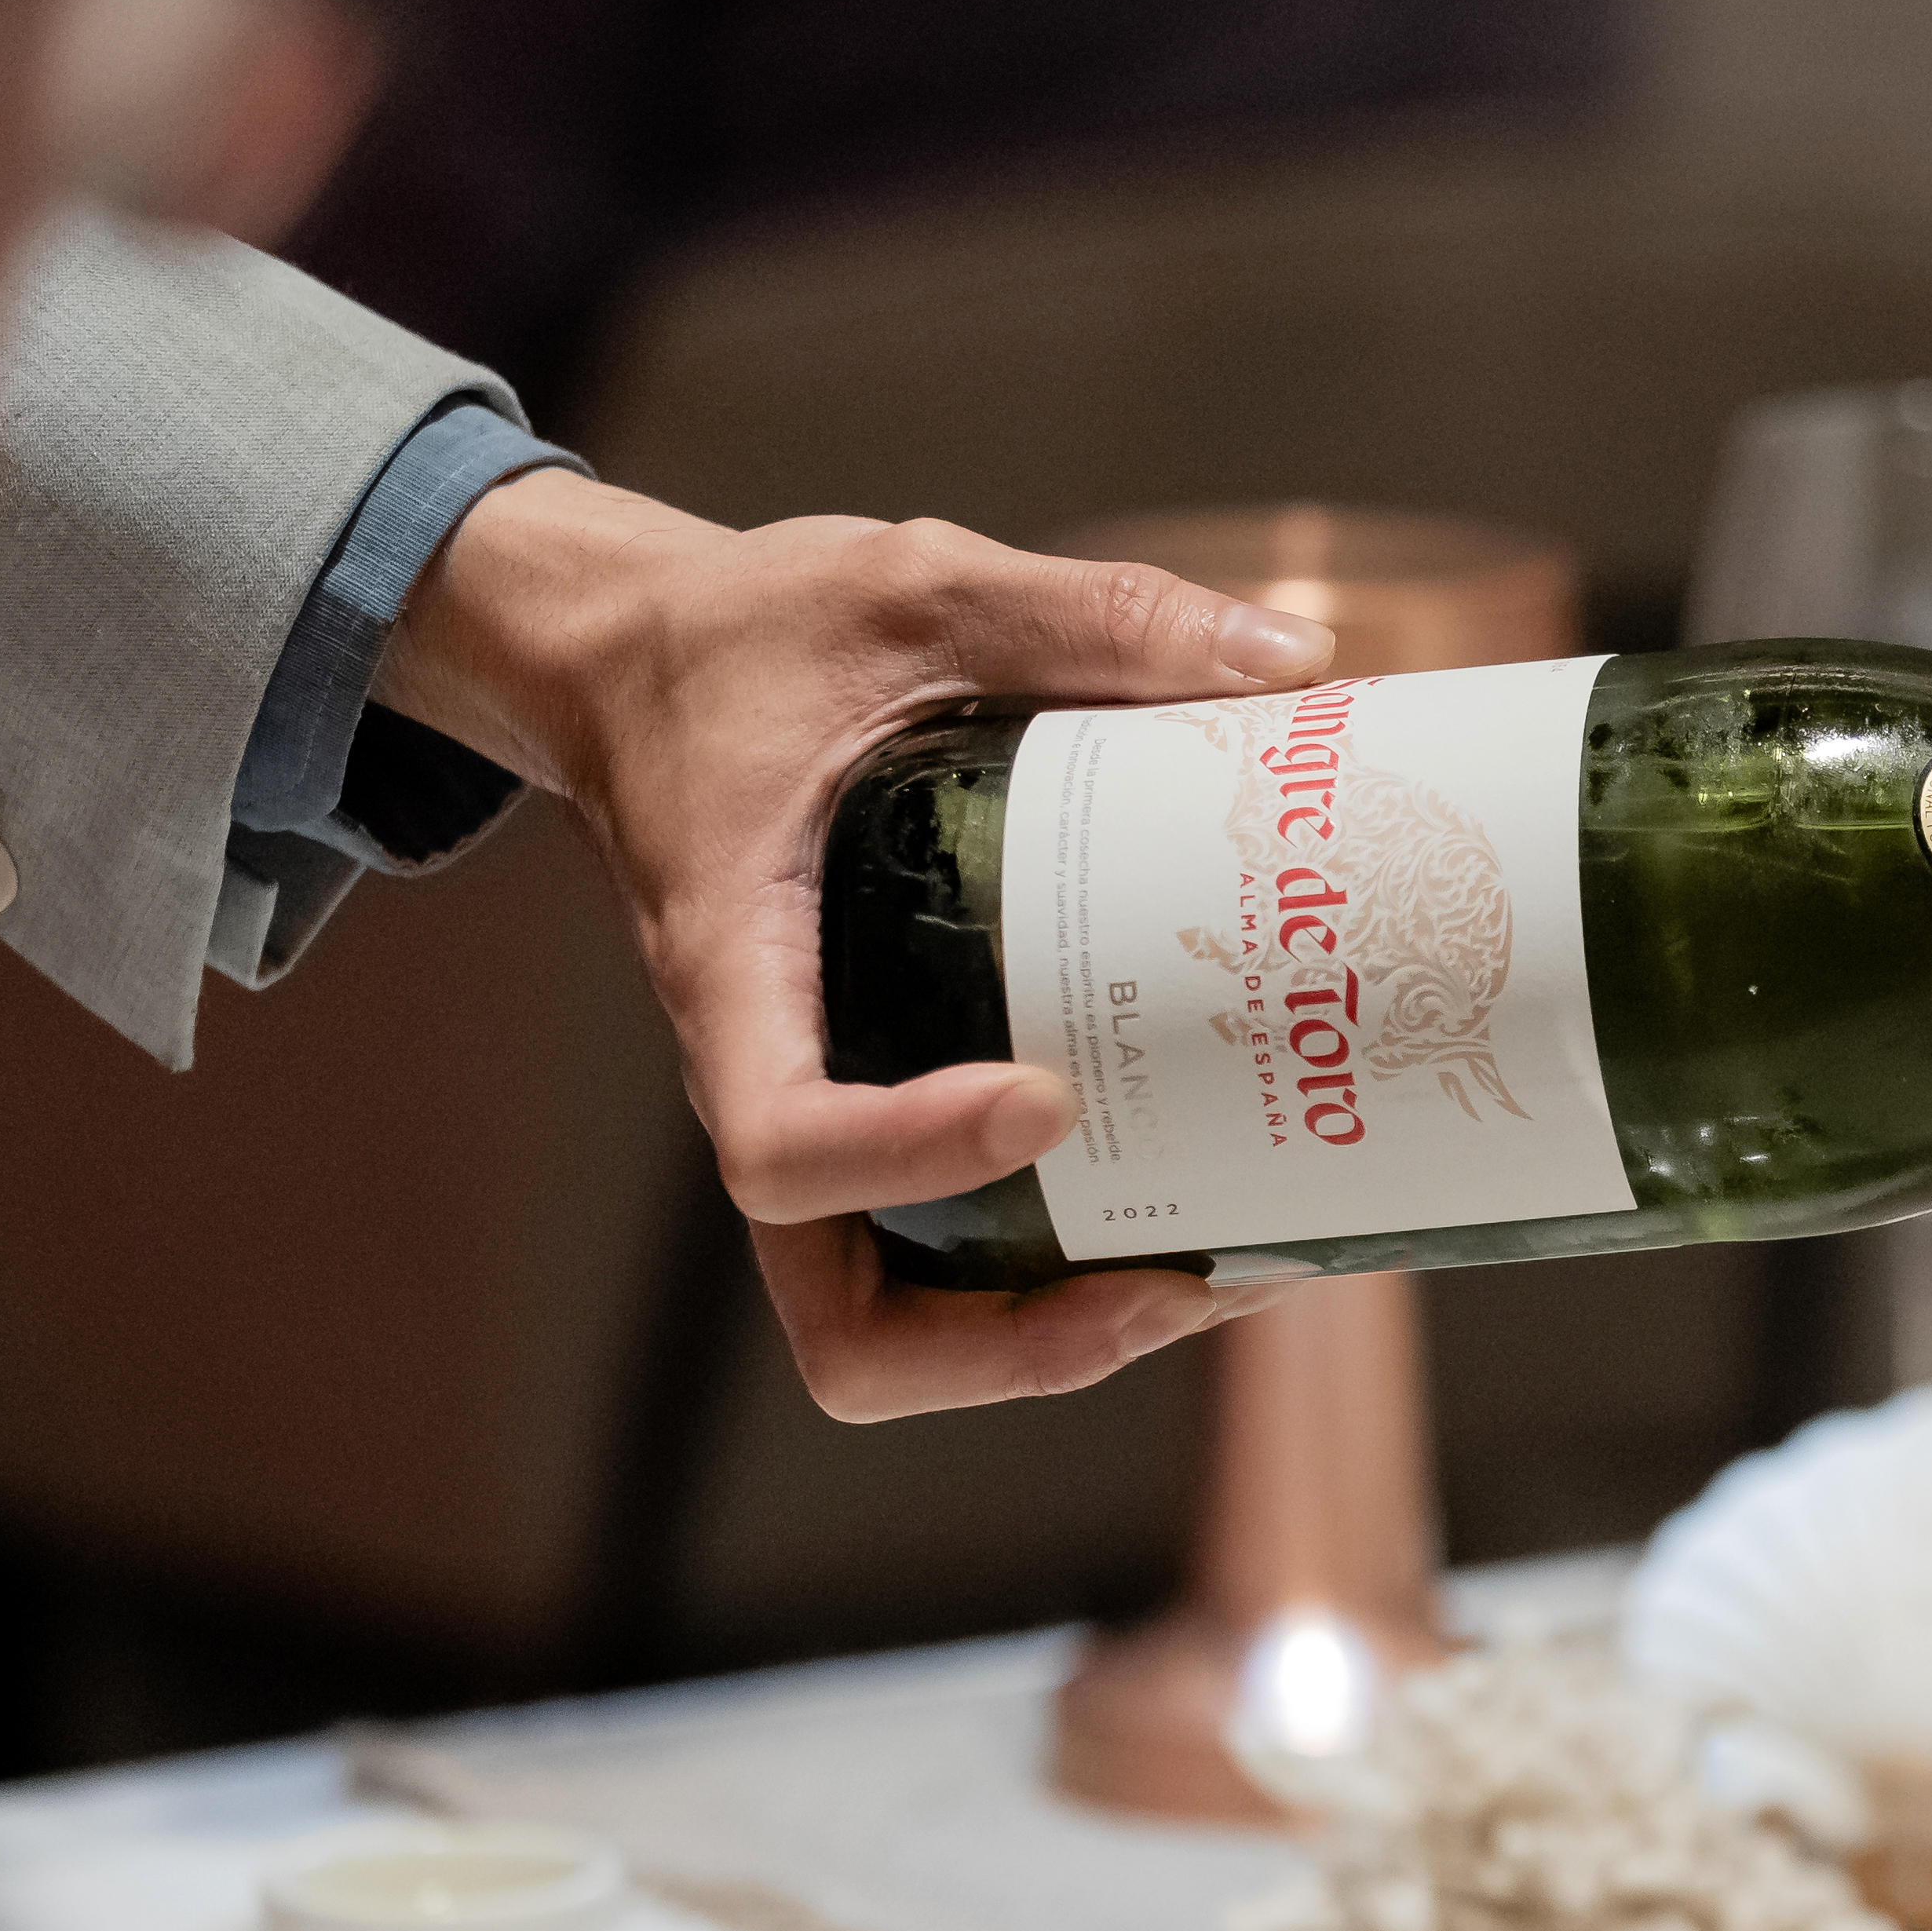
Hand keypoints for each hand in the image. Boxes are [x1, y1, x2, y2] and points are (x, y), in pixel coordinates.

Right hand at [374, 470, 1329, 1418]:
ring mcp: (824, 1115)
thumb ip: (1089, 615)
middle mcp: (766, 1077)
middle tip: (1177, 1283)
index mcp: (732, 966)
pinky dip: (1060, 1282)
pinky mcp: (875, 1112)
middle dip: (1015, 1347)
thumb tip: (1294, 656)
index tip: (1047, 1099)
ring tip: (1224, 1278)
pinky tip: (1200, 1215)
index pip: (779, 1145)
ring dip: (1056, 1344)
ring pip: (896, 1333)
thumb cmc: (752, 635)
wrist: (637, 662)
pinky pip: (946, 1264)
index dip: (909, 1159)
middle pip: (844, 1331)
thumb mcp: (908, 583)